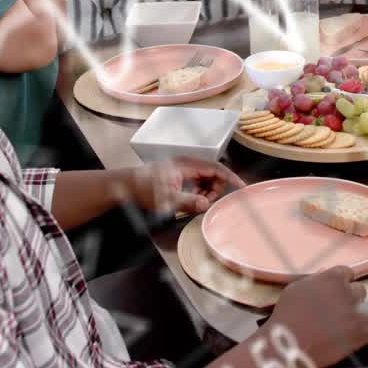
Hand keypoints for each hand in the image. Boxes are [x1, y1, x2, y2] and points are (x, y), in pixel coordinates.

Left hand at [128, 157, 244, 214]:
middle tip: (204, 203)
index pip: (215, 168)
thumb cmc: (143, 190)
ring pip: (206, 179)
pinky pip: (198, 181)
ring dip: (207, 191)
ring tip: (196, 202)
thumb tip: (206, 204)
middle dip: (215, 189)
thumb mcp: (165, 199)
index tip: (242, 187)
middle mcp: (187, 163)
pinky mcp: (180, 174)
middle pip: (213, 174)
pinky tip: (191, 199)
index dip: (230, 177)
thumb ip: (187, 201)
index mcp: (186, 164)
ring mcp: (184, 168)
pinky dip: (199, 191)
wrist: (126, 186)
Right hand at [266, 266, 367, 366]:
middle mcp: (349, 292)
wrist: (291, 344)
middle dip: (350, 299)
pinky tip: (353, 335)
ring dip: (358, 316)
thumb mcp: (297, 289)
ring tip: (344, 326)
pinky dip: (366, 332)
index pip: (347, 273)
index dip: (341, 283)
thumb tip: (325, 272)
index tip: (335, 292)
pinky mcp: (362, 334)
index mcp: (334, 278)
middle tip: (338, 310)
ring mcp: (358, 313)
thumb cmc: (289, 315)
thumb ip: (315, 279)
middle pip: (360, 291)